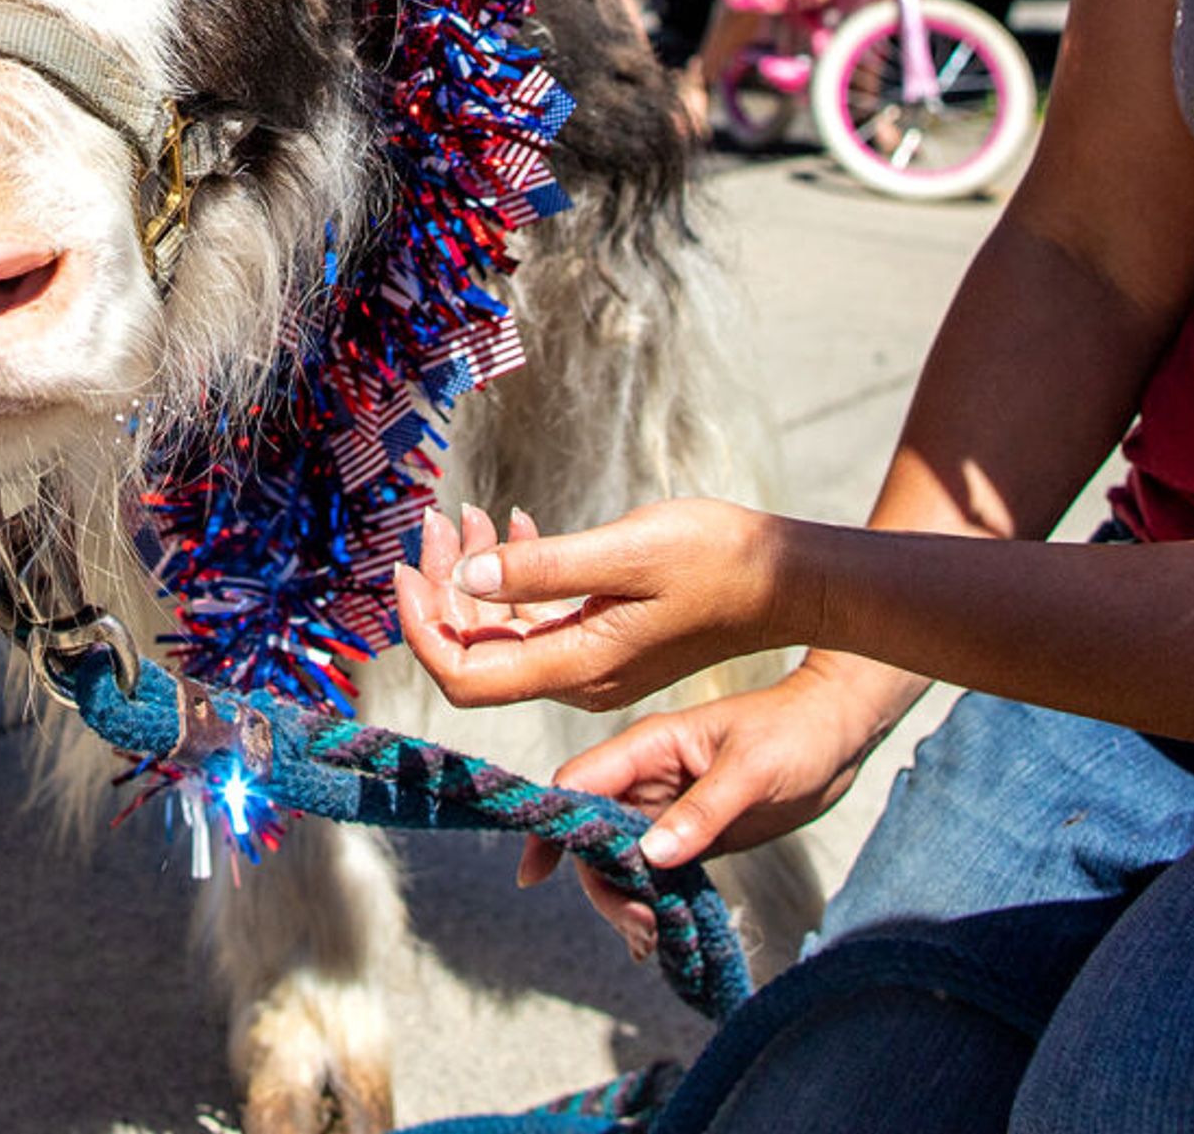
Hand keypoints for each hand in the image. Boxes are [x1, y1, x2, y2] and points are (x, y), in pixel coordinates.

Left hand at [392, 496, 795, 714]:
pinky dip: (516, 578)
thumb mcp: (627, 551)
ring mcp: (595, 665)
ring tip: (472, 514)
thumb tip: (467, 578)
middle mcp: (580, 679)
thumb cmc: (719, 558)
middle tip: (439, 519)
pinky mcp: (610, 643)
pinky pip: (539, 621)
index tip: (403, 566)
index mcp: (579, 666)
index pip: (466, 674)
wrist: (789, 581)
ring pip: (506, 632)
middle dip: (443, 587)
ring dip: (476, 575)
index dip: (422, 626)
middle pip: (477, 652)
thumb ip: (544, 568)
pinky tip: (517, 528)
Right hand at [519, 673, 912, 954]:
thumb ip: (702, 812)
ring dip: (625, 900)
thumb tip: (650, 857)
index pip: (577, 784)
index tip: (534, 876)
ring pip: (619, 859)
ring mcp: (668, 809)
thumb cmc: (795, 734)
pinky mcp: (692, 834)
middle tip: (640, 927)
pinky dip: (650, 902)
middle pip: (591, 835)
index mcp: (648, 748)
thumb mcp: (752, 770)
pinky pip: (654, 871)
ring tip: (652, 939)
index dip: (551, 827)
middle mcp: (648, 779)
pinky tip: (661, 934)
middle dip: (602, 884)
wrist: (839, 734)